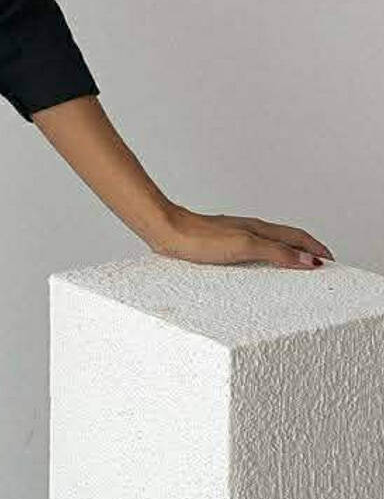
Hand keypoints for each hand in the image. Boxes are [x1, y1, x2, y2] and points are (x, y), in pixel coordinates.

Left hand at [149, 202, 332, 268]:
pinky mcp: (221, 245)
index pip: (297, 236)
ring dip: (287, 253)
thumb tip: (309, 260)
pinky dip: (267, 258)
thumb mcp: (245, 247)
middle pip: (287, 238)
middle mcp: (249, 229)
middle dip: (306, 250)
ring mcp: (235, 235)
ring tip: (296, 268)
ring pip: (270, 243)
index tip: (332, 260)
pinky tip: (258, 268)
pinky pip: (253, 250)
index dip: (316, 248)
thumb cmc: (200, 238)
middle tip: (320, 265)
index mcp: (259, 229)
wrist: (166, 231)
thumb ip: (277, 253)